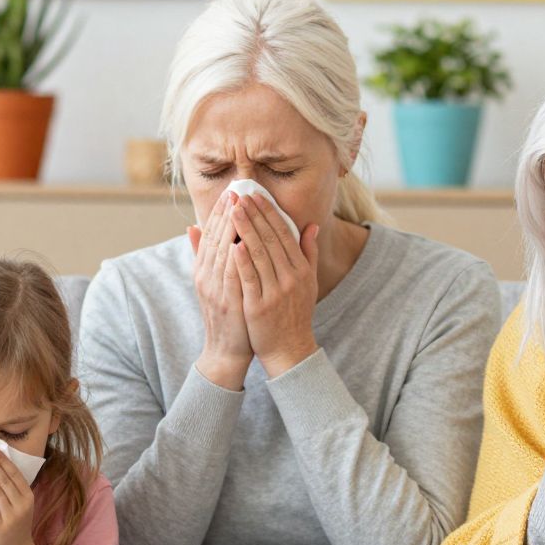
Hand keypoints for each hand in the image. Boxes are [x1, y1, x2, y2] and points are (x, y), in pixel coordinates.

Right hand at [189, 197, 251, 389]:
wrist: (226, 351)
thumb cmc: (229, 315)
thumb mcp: (214, 283)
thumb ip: (206, 256)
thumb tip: (193, 227)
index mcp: (204, 270)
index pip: (211, 234)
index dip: (220, 212)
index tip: (231, 192)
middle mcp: (205, 276)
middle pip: (214, 238)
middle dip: (225, 213)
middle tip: (236, 190)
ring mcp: (214, 289)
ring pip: (221, 252)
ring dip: (230, 228)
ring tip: (240, 206)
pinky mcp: (226, 301)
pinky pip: (230, 275)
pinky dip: (235, 257)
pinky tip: (242, 240)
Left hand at [231, 188, 320, 376]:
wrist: (289, 349)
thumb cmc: (295, 314)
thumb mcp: (308, 283)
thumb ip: (309, 253)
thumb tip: (312, 226)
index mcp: (301, 270)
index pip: (283, 234)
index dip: (269, 213)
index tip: (256, 195)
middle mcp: (291, 278)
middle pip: (270, 239)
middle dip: (254, 214)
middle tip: (240, 195)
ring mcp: (276, 292)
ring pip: (259, 254)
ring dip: (245, 230)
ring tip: (232, 211)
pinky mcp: (259, 306)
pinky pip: (250, 279)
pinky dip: (242, 260)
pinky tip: (233, 243)